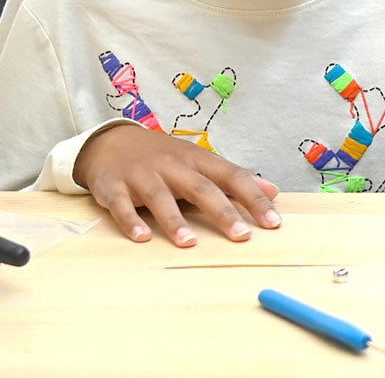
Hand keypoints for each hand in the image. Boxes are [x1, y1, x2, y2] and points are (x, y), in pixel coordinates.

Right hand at [73, 124, 282, 245]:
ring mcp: (142, 175)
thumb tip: (274, 191)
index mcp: (198, 160)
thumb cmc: (164, 158)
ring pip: (161, 198)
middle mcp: (172, 166)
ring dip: (175, 220)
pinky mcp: (113, 187)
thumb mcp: (201, 162)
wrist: (111, 141)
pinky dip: (130, 221)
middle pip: (201, 188)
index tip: (273, 222)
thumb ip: (234, 179)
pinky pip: (122, 205)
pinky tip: (142, 238)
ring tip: (190, 242)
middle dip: (223, 212)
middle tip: (242, 236)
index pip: (232, 177)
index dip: (254, 198)